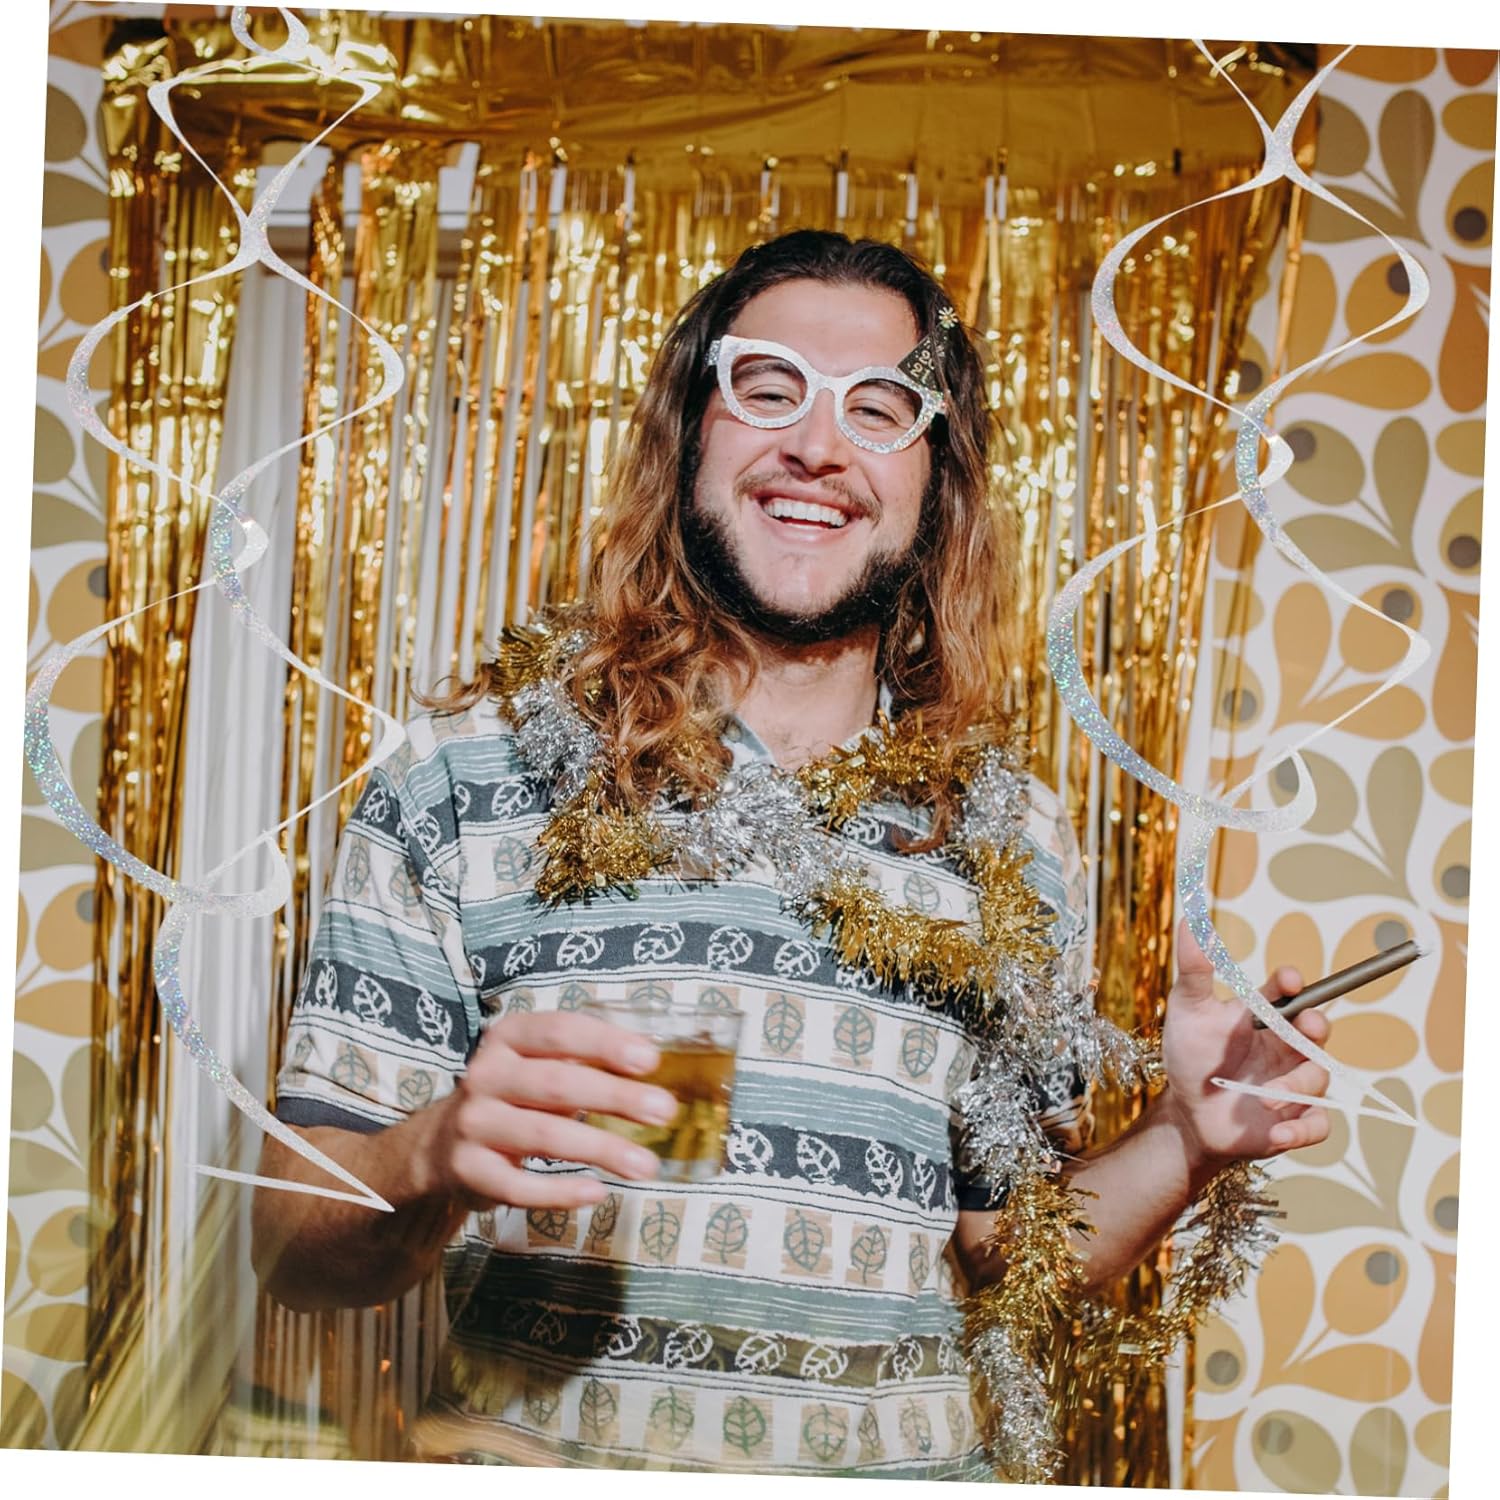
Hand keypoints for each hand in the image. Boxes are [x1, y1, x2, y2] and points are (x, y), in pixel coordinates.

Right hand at [428, 1010, 678, 1210]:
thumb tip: (648, 1066)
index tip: (650, 1060)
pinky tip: (596, 1192)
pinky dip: (559, 1191)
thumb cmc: (513, 1095)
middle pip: (556, 1083)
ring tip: (646, 1165)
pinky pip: (518, 1185)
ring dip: (600, 1149)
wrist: (441, 1143)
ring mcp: (474, 1124)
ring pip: (543, 1135)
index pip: (559, 1032)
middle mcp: (485, 1075)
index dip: (605, 1043)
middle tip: (664, 1111)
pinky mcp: (470, 1170)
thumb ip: (585, 1061)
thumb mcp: (538, 1064)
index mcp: (508, 1038)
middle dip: (615, 1097)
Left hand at [1155, 918, 1331, 1177]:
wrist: (1188, 1113)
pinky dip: (1300, 1128)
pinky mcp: (1296, 1119)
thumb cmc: (1192, 1057)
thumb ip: (1195, 969)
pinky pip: (1316, 1124)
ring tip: (1267, 1099)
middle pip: (1317, 1027)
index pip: (1288, 991)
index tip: (1287, 979)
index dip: (1292, 982)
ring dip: (1296, 1084)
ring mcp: (1295, 1082)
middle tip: (1307, 1024)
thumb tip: (1189, 920)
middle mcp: (1286, 1045)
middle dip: (1316, 1024)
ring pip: (1318, 1076)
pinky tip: (1277, 1131)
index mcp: (1265, 1015)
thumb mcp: (1189, 1010)